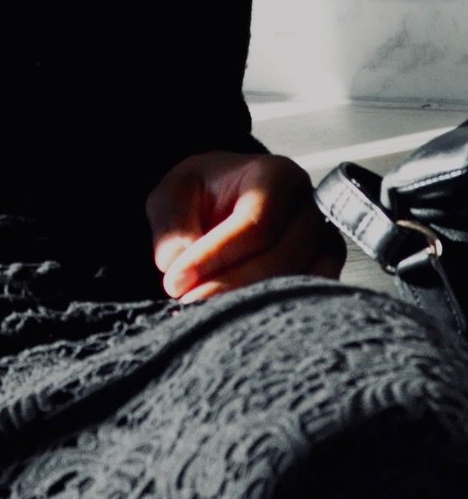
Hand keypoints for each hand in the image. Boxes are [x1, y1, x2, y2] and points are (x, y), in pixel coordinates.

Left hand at [147, 150, 345, 302]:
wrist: (224, 201)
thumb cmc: (201, 195)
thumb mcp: (172, 195)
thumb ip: (173, 225)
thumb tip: (178, 262)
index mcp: (276, 176)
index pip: (256, 222)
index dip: (215, 256)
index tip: (176, 282)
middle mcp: (311, 208)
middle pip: (282, 258)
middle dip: (229, 287)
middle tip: (187, 305)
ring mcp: (326, 244)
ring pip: (298, 286)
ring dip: (250, 306)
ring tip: (207, 316)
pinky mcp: (325, 275)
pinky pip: (307, 304)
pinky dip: (271, 315)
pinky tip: (235, 322)